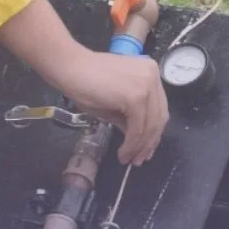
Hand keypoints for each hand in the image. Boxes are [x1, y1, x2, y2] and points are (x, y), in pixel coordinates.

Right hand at [53, 49, 168, 164]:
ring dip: (140, 147)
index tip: (146, 148)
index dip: (154, 131)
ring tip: (130, 160)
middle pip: (159, 117)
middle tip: (139, 159)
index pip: (159, 107)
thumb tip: (137, 138)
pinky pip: (138, 128)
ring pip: (150, 125)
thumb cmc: (85, 81)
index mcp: (150, 72)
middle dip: (149, 142)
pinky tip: (123, 153)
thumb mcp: (115, 101)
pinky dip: (131, 144)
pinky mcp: (136, 97)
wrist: (69, 68)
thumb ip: (130, 116)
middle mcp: (153, 76)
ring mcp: (146, 85)